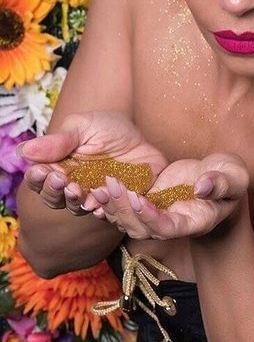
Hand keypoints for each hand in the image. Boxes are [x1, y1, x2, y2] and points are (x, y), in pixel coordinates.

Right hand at [19, 111, 167, 215]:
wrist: (142, 136)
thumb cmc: (108, 128)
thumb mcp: (83, 127)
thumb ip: (58, 141)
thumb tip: (23, 150)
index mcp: (59, 167)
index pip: (40, 179)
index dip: (38, 178)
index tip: (42, 172)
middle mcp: (73, 186)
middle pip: (55, 198)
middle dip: (56, 191)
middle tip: (63, 181)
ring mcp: (94, 196)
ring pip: (78, 208)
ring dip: (77, 201)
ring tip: (81, 190)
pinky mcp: (116, 203)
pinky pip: (107, 213)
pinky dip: (103, 210)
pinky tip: (101, 205)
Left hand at [89, 153, 248, 238]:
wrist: (221, 177)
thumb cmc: (231, 178)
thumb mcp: (234, 177)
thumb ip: (222, 183)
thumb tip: (202, 187)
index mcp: (194, 222)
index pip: (168, 228)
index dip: (152, 218)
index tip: (139, 199)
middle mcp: (172, 223)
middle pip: (141, 228)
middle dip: (124, 210)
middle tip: (111, 185)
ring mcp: (158, 213)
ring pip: (128, 221)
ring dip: (113, 206)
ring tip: (101, 185)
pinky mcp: (149, 201)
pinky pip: (125, 208)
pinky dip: (111, 201)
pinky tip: (98, 186)